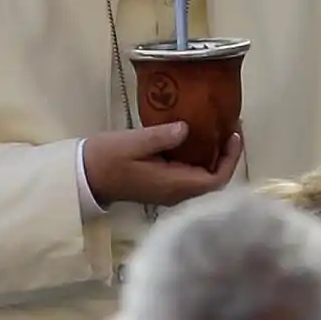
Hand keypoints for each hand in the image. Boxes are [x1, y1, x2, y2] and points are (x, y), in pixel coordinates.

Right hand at [83, 125, 242, 207]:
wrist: (86, 175)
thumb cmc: (108, 158)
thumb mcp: (133, 142)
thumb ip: (161, 137)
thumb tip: (187, 128)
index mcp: (173, 185)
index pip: (215, 180)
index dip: (230, 159)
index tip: (234, 134)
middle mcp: (177, 193)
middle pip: (214, 180)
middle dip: (227, 155)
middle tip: (232, 126)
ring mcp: (171, 190)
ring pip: (204, 178)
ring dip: (215, 156)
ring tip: (220, 128)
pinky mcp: (164, 184)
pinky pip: (192, 174)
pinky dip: (201, 157)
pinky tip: (199, 137)